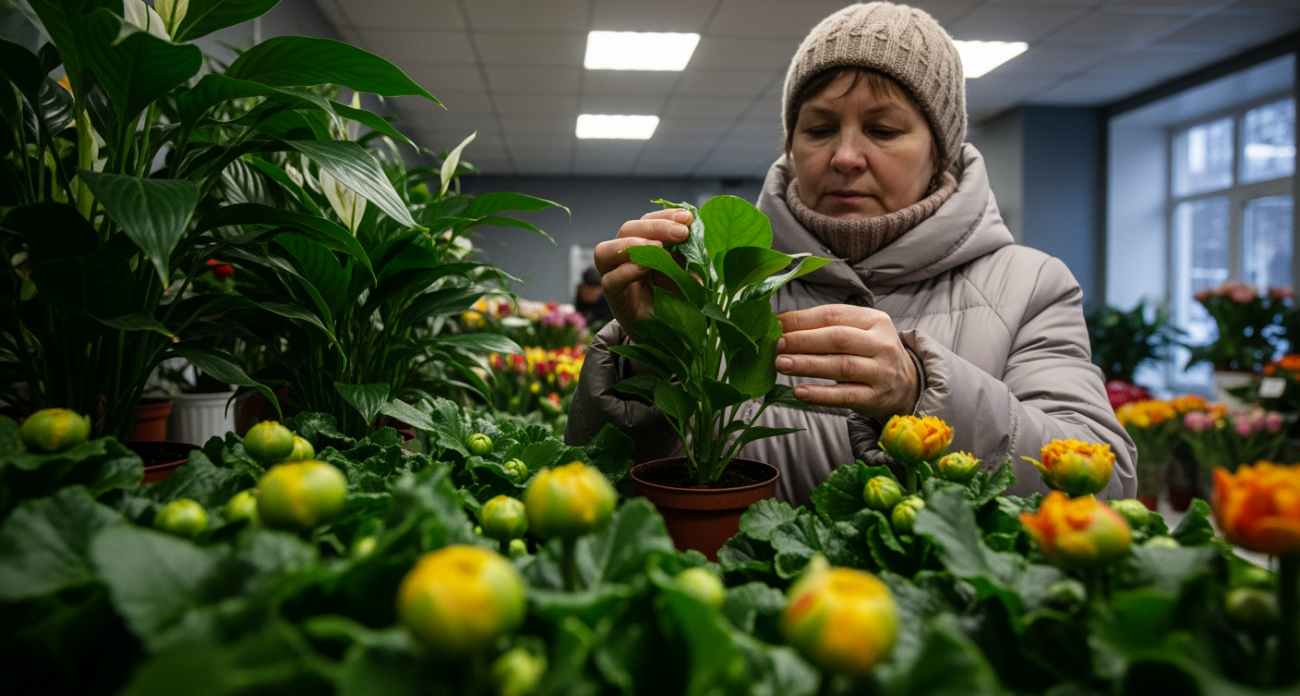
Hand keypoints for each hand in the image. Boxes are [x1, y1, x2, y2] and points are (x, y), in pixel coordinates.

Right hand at [593, 209, 691, 327]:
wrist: (669, 338)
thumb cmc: (677, 303)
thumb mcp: (688, 275)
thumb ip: (690, 257)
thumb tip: (700, 239)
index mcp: (644, 247)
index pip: (647, 221)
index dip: (665, 216)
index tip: (688, 217)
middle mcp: (625, 258)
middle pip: (627, 229)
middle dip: (655, 226)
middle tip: (681, 232)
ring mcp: (615, 277)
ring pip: (606, 250)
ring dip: (633, 244)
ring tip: (660, 247)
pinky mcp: (614, 300)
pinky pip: (610, 281)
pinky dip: (626, 272)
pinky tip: (644, 268)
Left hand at [775, 305, 918, 419]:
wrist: (906, 384)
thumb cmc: (870, 353)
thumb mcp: (858, 332)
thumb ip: (826, 327)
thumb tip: (781, 326)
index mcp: (874, 320)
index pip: (834, 315)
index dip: (803, 319)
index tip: (777, 324)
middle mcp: (881, 344)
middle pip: (838, 339)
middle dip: (804, 340)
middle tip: (777, 345)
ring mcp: (881, 372)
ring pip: (842, 366)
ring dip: (807, 365)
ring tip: (781, 364)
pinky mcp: (875, 398)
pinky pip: (845, 395)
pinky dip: (820, 394)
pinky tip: (799, 392)